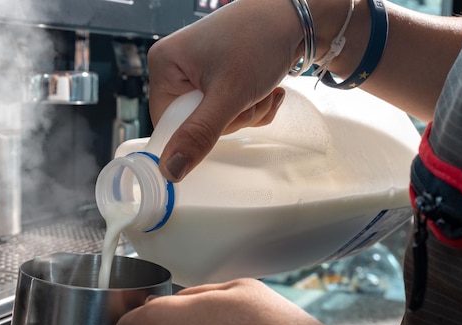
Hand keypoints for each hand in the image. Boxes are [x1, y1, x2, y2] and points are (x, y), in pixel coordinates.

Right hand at [147, 0, 302, 181]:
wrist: (297, 17)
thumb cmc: (259, 41)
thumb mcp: (228, 95)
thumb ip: (199, 135)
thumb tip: (170, 170)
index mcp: (165, 66)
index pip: (168, 124)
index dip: (199, 131)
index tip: (225, 117)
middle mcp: (178, 69)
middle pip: (196, 124)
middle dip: (232, 119)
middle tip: (248, 96)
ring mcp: (201, 73)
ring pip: (219, 121)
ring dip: (247, 113)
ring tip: (261, 87)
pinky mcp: (222, 78)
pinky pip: (233, 112)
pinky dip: (254, 107)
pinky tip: (268, 89)